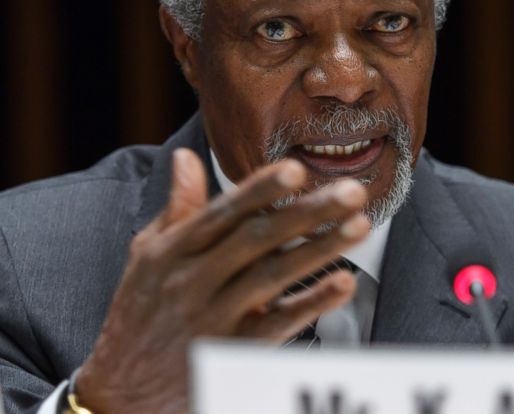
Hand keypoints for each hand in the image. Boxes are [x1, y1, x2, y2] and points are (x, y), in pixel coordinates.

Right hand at [74, 148, 370, 413]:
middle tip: (353, 191)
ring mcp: (214, 317)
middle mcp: (193, 281)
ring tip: (359, 226)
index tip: (297, 169)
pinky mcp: (233, 352)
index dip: (260, 190)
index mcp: (173, 250)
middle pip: (257, 239)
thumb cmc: (141, 313)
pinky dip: (313, 303)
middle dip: (307, 213)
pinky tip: (345, 283)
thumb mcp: (146, 256)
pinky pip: (279, 324)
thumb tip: (186, 156)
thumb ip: (177, 209)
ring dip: (320, 249)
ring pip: (273, 277)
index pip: (223, 213)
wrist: (121, 393)